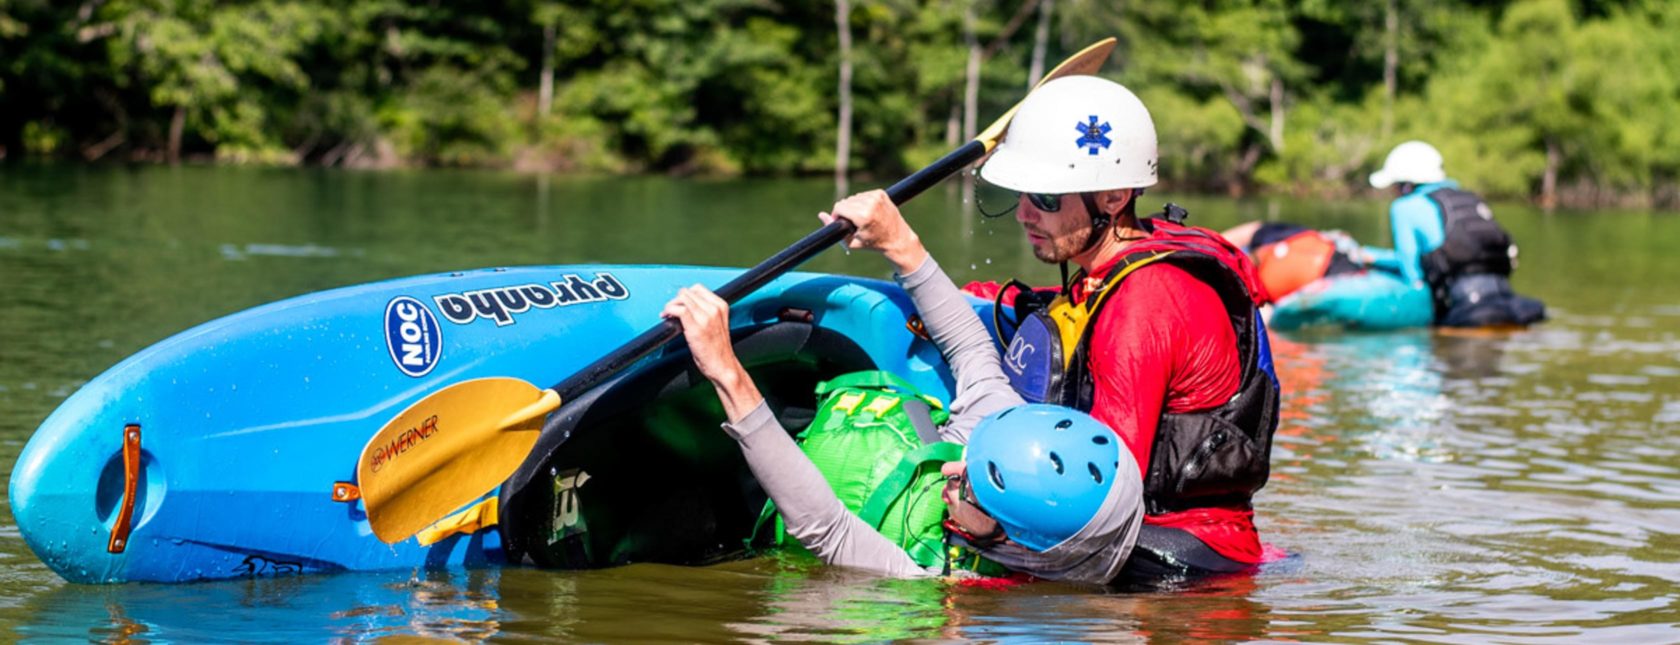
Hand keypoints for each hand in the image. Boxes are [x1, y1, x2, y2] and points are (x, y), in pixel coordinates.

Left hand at [661, 285, 762, 421]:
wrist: (723, 366)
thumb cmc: (718, 349)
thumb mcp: (717, 324)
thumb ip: (706, 312)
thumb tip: (686, 306)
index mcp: (721, 306)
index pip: (698, 288)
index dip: (685, 295)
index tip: (679, 304)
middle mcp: (714, 308)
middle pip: (688, 292)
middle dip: (676, 300)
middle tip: (670, 311)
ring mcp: (706, 317)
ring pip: (682, 298)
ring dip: (670, 305)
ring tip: (667, 314)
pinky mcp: (696, 326)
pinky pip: (678, 309)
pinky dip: (669, 311)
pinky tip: (667, 318)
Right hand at [818, 189, 927, 273]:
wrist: (897, 239)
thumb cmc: (873, 243)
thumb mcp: (851, 241)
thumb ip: (834, 229)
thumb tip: (821, 215)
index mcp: (863, 216)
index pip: (840, 206)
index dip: (837, 215)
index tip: (841, 222)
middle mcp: (871, 203)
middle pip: (846, 202)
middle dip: (846, 212)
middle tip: (854, 223)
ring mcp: (877, 196)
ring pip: (854, 198)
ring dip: (854, 207)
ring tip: (863, 219)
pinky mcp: (881, 193)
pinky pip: (863, 195)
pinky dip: (863, 202)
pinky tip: (869, 212)